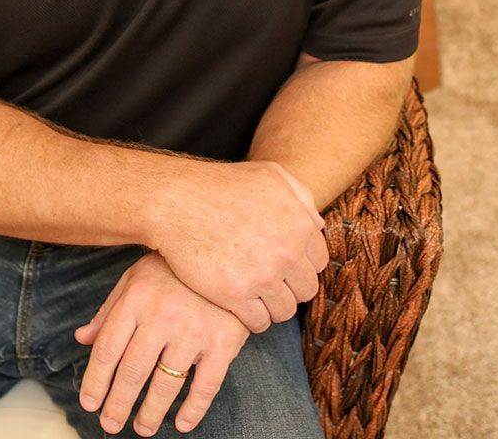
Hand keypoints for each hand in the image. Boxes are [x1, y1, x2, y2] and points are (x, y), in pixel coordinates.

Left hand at [75, 251, 247, 435]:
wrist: (227, 248)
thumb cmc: (174, 267)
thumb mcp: (136, 278)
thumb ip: (110, 310)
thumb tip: (82, 339)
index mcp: (137, 297)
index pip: (108, 349)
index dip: (96, 381)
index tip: (89, 404)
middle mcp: (162, 314)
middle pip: (132, 372)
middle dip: (118, 404)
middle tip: (110, 424)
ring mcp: (194, 329)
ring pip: (166, 385)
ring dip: (150, 413)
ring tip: (142, 428)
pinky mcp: (224, 340)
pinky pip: (206, 386)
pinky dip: (193, 411)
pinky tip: (181, 424)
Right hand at [153, 159, 328, 333]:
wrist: (178, 201)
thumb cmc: (222, 185)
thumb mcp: (269, 175)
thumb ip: (301, 197)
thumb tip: (318, 225)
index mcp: (299, 224)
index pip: (320, 262)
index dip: (302, 263)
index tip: (285, 264)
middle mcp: (286, 252)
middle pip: (306, 290)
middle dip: (290, 286)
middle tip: (270, 280)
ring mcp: (262, 276)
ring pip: (284, 310)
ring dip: (273, 305)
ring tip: (256, 294)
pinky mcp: (235, 295)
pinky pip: (259, 322)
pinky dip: (252, 318)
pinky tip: (240, 304)